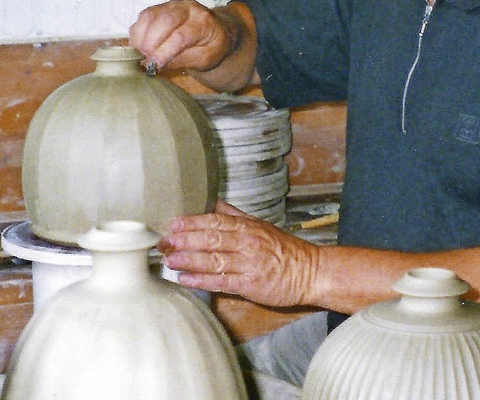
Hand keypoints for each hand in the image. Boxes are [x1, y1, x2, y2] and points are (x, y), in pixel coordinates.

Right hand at [128, 0, 238, 71]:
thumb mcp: (205, 59)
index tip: (153, 65)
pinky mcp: (160, 7)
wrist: (216, 30)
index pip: (181, 36)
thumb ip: (182, 61)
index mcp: (204, 22)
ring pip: (150, 15)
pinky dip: (137, 32)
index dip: (164, 51)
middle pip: (163, 21)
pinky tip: (139, 46)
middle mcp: (188, 8)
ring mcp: (172, 5)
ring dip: (140, 37)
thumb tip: (156, 65)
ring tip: (140, 54)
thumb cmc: (212, 47)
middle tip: (145, 59)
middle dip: (150, 42)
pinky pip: (143, 16)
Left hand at [158, 200, 320, 307]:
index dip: (193, 222)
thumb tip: (211, 202)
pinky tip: (185, 280)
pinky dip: (202, 281)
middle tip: (164, 241)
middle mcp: (247, 243)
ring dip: (189, 260)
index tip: (173, 223)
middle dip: (185, 240)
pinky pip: (222, 281)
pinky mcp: (250, 285)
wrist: (309, 271)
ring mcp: (248, 264)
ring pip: (214, 259)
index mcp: (248, 227)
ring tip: (169, 260)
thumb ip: (234, 215)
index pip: (216, 221)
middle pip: (212, 238)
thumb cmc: (283, 249)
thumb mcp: (260, 225)